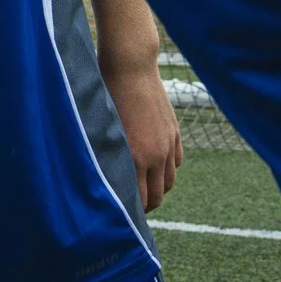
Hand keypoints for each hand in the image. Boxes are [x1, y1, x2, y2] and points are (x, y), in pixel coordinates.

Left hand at [104, 56, 183, 211]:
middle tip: (133, 208)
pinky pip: (176, 162)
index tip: (121, 213)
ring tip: (145, 190)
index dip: (132, 210)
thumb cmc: (106, 95)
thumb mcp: (103, 130)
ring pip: (170, 181)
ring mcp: (168, 143)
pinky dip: (167, 169)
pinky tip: (154, 168)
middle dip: (147, 206)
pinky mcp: (174, 132)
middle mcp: (156, 154)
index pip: (140, 199)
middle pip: (159, 196)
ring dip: (159, 189)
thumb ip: (108, 156)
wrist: (130, 67)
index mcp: (135, 156)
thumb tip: (105, 179)